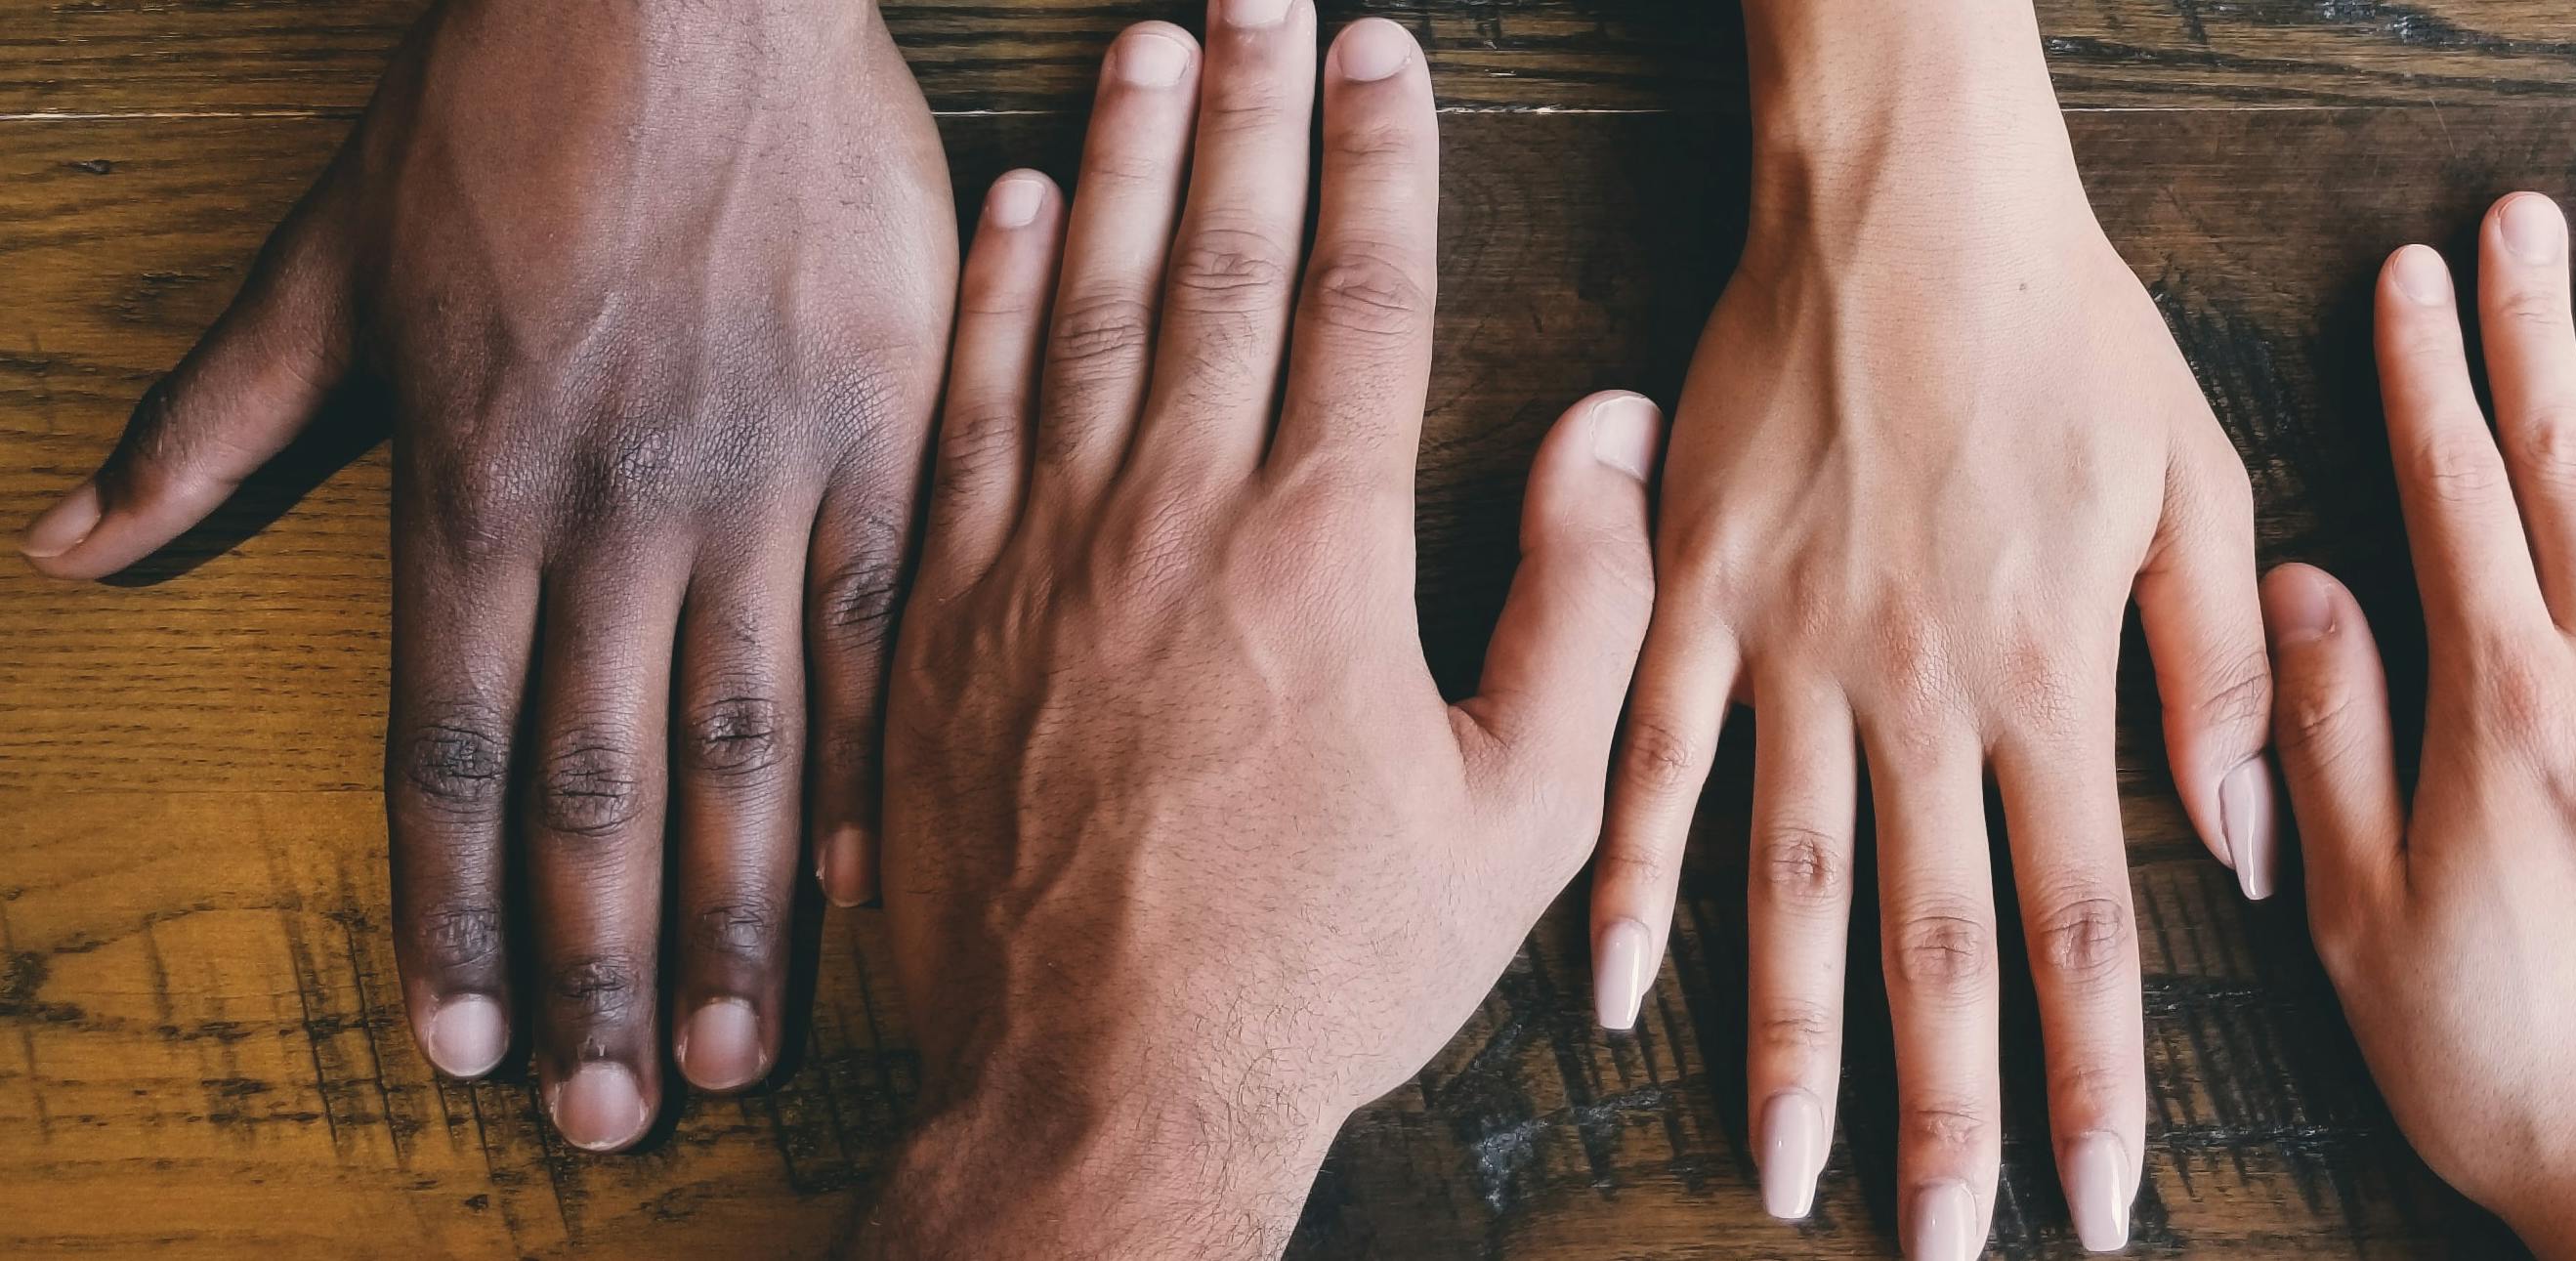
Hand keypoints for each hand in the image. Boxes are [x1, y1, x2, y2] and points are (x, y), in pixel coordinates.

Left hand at [17, 1, 954, 1140]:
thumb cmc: (502, 102)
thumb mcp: (328, 255)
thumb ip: (218, 417)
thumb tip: (74, 545)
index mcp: (475, 480)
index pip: (452, 749)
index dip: (450, 914)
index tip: (456, 1043)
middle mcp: (617, 509)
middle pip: (598, 784)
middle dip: (590, 967)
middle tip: (607, 1115)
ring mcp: (762, 476)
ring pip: (751, 736)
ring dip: (735, 910)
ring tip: (733, 1044)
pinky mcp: (883, 428)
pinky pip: (889, 625)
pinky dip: (883, 758)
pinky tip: (878, 877)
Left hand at [851, 14, 1658, 1257]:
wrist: (1102, 1092)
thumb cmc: (1321, 969)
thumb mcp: (1519, 817)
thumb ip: (1584, 608)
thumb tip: (1607, 432)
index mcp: (1321, 556)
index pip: (1358, 298)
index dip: (1379, 157)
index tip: (1388, 52)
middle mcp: (1170, 523)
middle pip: (1215, 263)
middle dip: (1249, 109)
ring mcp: (1038, 561)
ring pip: (1082, 308)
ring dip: (1121, 160)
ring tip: (1148, 45)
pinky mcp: (939, 617)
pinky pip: (966, 411)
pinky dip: (992, 297)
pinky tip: (1018, 206)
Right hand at [1578, 3, 2269, 1251]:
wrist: (1902, 193)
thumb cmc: (2066, 328)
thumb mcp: (2196, 481)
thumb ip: (2220, 674)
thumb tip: (2244, 851)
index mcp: (2048, 674)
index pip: (2082, 924)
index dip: (2092, 1079)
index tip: (2097, 1202)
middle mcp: (1918, 690)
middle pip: (1934, 942)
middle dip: (1945, 1111)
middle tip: (1944, 1245)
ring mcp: (1791, 649)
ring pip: (1787, 885)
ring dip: (1789, 1043)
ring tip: (1788, 1173)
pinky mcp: (1694, 596)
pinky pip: (1652, 762)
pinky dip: (1631, 882)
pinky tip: (1613, 994)